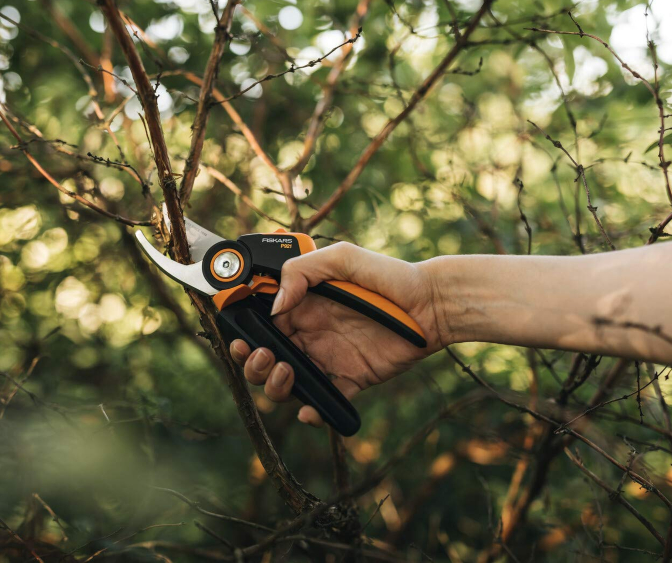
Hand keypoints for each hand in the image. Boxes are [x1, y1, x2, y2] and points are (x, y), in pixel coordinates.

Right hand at [229, 242, 444, 427]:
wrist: (431, 305)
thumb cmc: (388, 276)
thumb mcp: (343, 258)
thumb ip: (303, 272)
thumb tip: (275, 306)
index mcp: (303, 305)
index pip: (261, 322)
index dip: (245, 331)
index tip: (239, 335)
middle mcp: (310, 334)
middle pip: (265, 357)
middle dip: (253, 363)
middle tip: (265, 356)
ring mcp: (328, 359)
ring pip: (287, 383)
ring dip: (275, 386)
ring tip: (287, 372)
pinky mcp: (349, 380)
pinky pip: (323, 402)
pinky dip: (312, 412)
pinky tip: (310, 409)